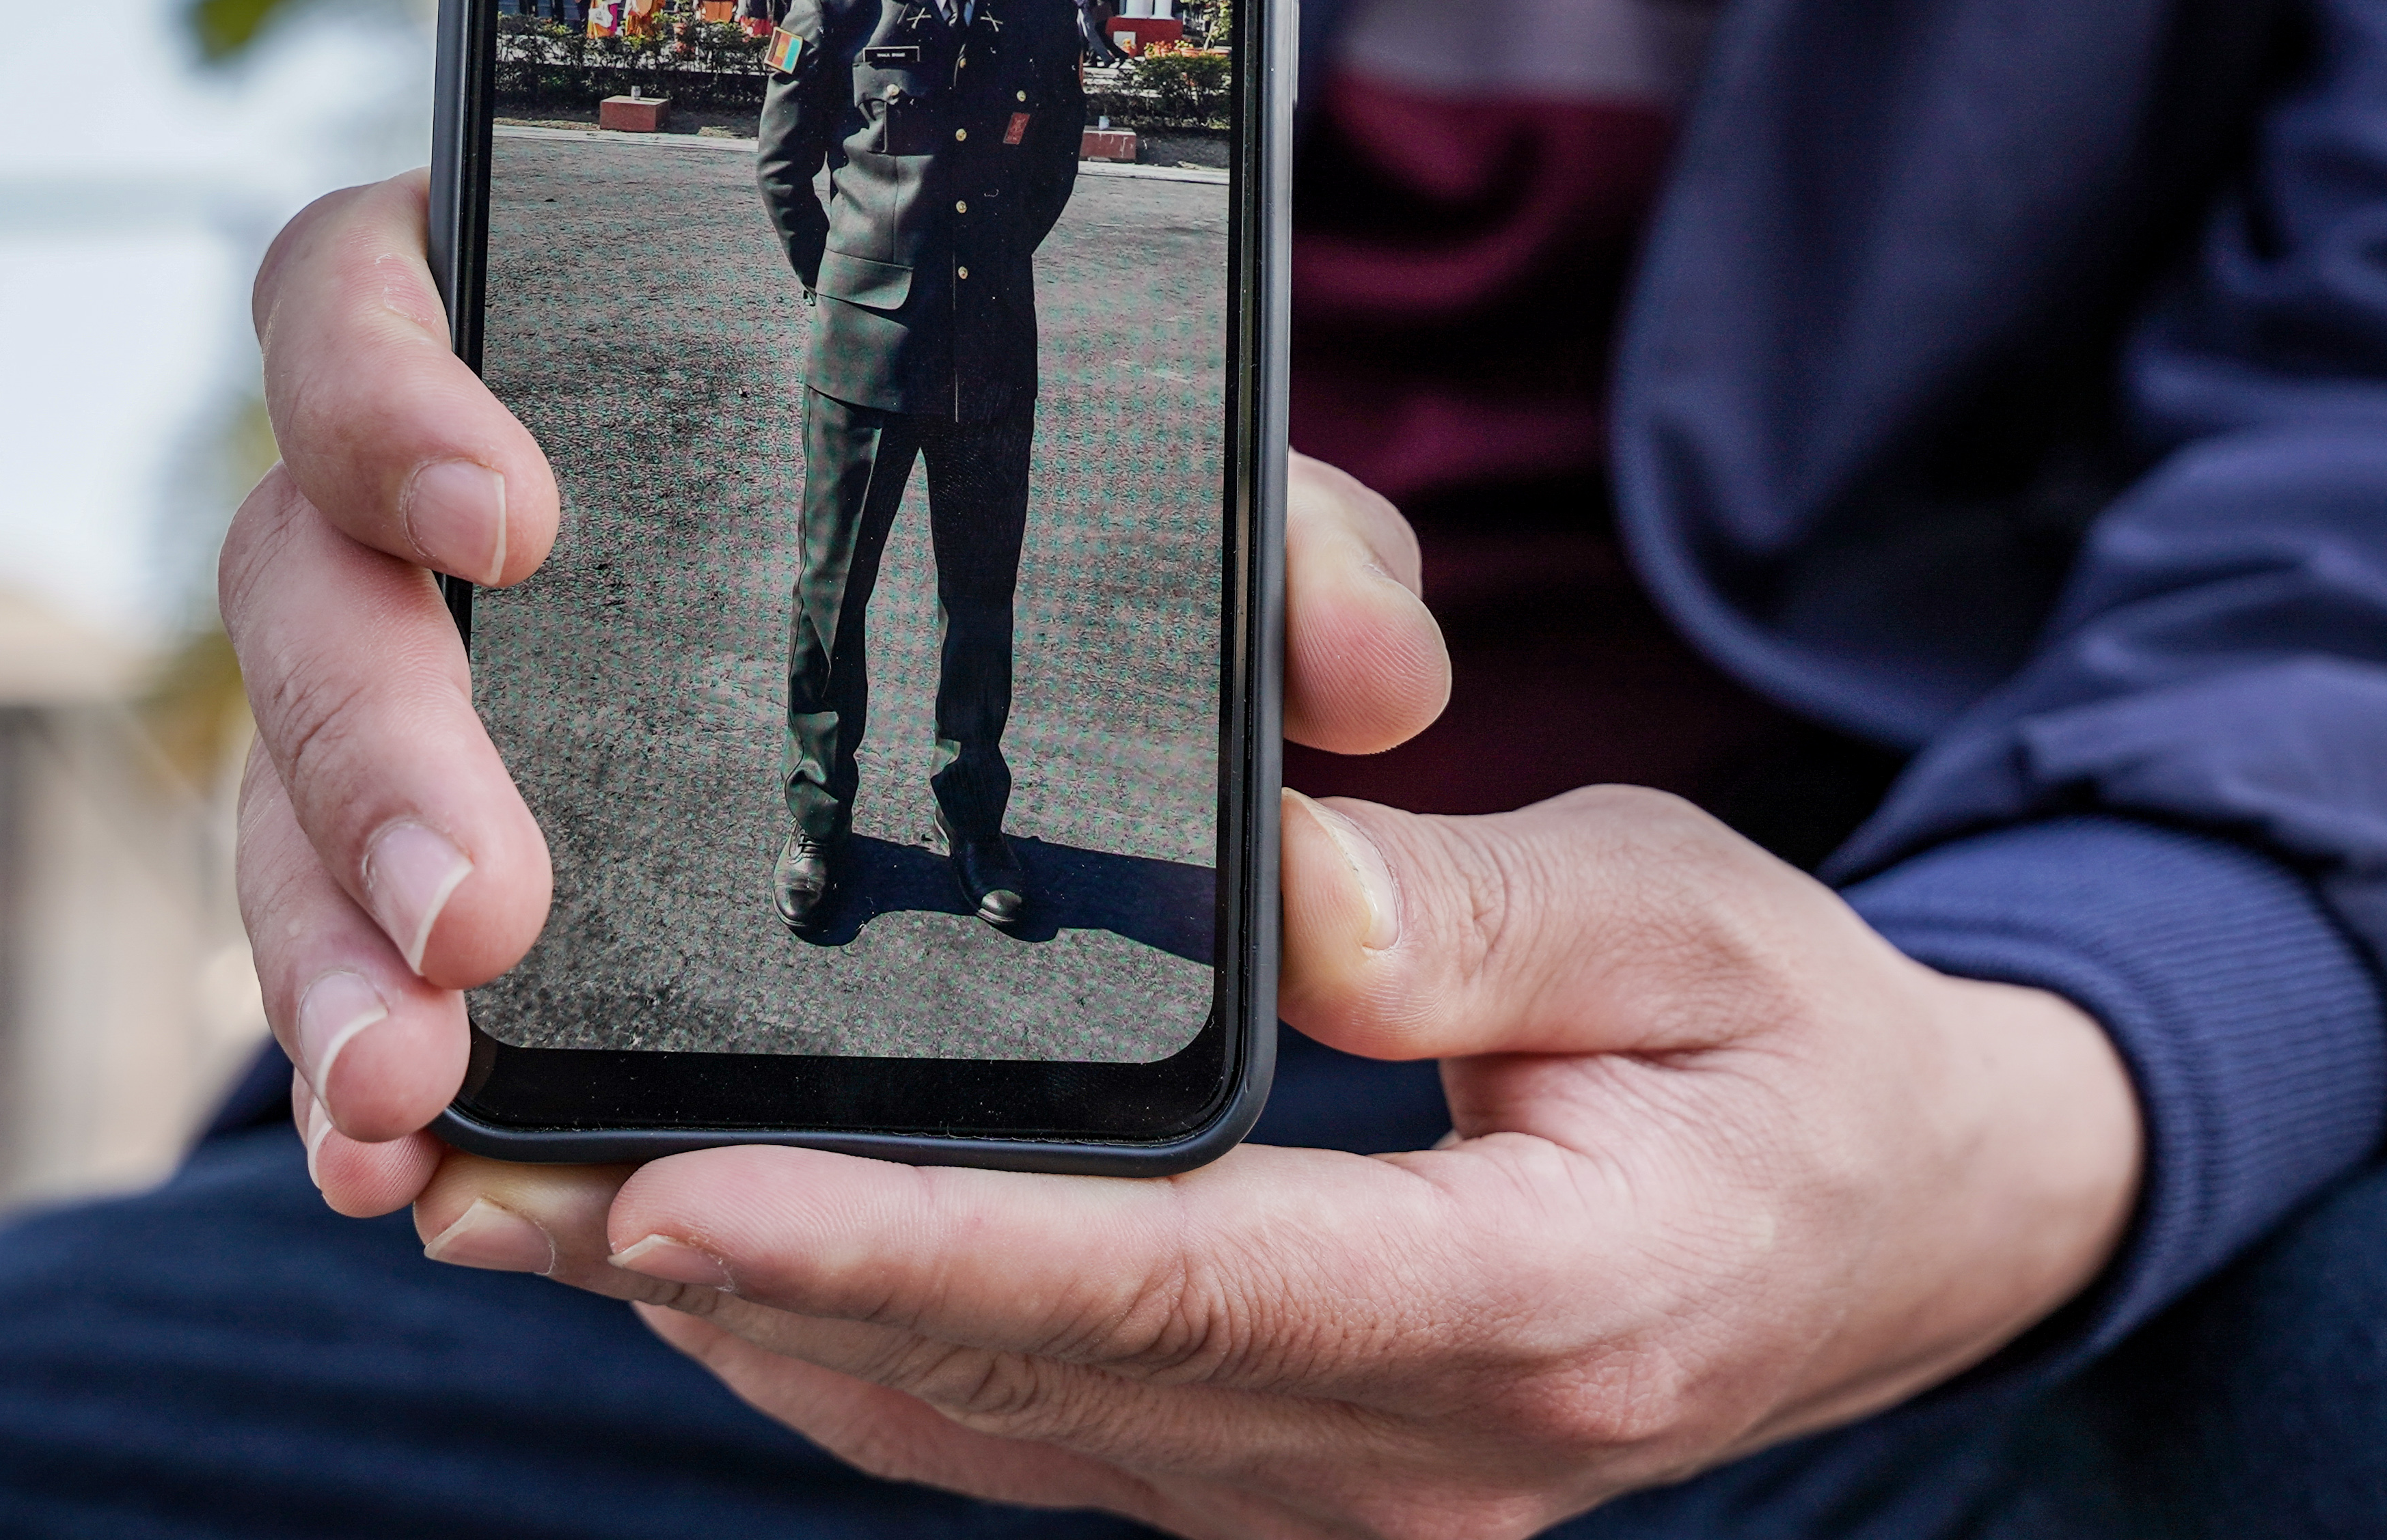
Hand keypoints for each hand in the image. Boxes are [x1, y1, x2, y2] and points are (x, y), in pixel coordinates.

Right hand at [216, 172, 1456, 1204]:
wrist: (992, 636)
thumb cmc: (1064, 512)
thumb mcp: (1186, 503)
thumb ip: (1290, 544)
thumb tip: (1367, 677)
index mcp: (539, 335)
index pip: (365, 292)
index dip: (390, 390)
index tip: (519, 524)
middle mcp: (413, 504)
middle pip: (295, 574)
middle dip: (369, 749)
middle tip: (485, 912)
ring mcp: (389, 685)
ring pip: (279, 785)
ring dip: (327, 945)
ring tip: (419, 1090)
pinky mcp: (396, 851)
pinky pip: (325, 934)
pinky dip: (352, 1047)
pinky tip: (403, 1161)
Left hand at [415, 791, 2141, 1536]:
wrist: (1911, 1227)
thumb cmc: (1802, 1045)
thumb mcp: (1698, 924)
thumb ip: (1489, 919)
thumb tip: (1297, 904)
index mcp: (1523, 1302)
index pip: (1168, 1285)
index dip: (910, 1251)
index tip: (680, 1197)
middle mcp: (1403, 1451)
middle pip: (1018, 1377)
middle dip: (731, 1288)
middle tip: (475, 1178)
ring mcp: (1337, 1491)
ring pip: (986, 1427)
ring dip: (745, 1325)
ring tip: (514, 1207)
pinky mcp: (1288, 1469)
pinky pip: (1026, 1431)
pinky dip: (850, 1347)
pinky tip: (697, 1265)